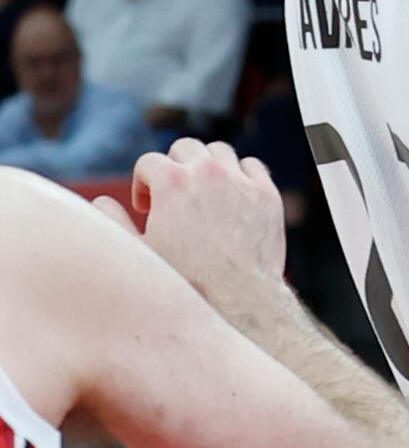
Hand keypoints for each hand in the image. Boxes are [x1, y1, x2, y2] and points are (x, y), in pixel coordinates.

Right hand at [128, 140, 286, 307]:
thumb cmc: (180, 279)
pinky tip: (231, 197)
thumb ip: (112, 221)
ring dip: (206, 166)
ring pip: (220, 152)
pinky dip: (240, 175)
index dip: (143, 184)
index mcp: (172, 181)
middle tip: (172, 198)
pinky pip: (252, 167)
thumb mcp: (135, 250)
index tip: (147, 208)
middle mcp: (209, 173)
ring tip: (201, 195)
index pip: (149, 161)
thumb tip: (102, 202)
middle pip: (185, 148)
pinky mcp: (268, 195)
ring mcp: (242, 182)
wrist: (233, 299)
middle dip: (174, 167)